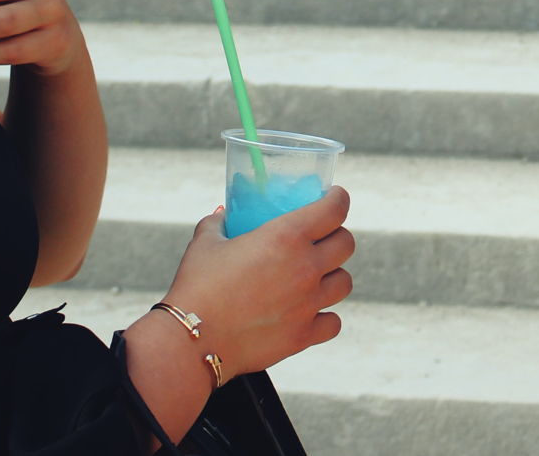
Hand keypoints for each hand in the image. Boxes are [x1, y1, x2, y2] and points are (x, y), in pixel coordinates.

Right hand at [163, 188, 354, 376]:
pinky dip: (325, 316)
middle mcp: (305, 267)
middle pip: (346, 244)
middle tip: (321, 239)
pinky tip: (310, 312)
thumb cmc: (197, 287)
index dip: (338, 199)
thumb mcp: (205, 243)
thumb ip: (218, 222)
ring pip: (344, 282)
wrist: (192, 341)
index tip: (334, 197)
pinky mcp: (304, 335)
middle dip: (336, 236)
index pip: (334, 209)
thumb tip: (223, 213)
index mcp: (286, 236)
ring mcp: (308, 304)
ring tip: (315, 277)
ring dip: (332, 276)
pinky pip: (333, 322)